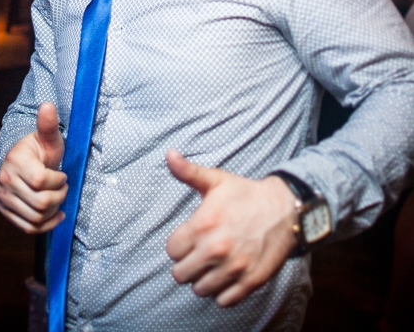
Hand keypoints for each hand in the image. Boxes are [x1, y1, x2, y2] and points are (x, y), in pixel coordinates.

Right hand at [0, 102, 67, 233]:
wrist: (22, 160)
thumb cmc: (40, 148)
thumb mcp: (48, 137)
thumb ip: (49, 124)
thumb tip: (48, 104)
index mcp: (16, 162)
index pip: (41, 181)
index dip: (58, 180)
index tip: (63, 175)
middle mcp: (5, 181)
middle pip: (41, 202)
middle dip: (59, 196)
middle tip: (63, 187)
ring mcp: (4, 198)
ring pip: (36, 217)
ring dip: (54, 210)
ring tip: (59, 197)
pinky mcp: (6, 211)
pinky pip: (28, 228)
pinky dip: (46, 226)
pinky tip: (57, 215)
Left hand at [166, 150, 296, 306]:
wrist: (285, 207)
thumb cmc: (246, 193)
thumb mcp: (216, 179)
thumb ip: (188, 171)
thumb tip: (169, 154)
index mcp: (204, 224)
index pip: (172, 251)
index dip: (179, 243)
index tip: (190, 237)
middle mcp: (217, 249)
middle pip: (181, 274)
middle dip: (187, 263)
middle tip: (199, 251)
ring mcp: (235, 268)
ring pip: (200, 289)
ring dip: (203, 278)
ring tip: (213, 263)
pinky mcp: (251, 281)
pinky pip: (224, 301)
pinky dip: (223, 291)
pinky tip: (227, 274)